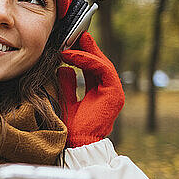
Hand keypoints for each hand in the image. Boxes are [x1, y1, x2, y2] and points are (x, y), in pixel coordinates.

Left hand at [57, 33, 123, 147]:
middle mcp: (109, 90)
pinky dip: (87, 60)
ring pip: (102, 63)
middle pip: (99, 63)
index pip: (93, 68)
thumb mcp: (66, 100)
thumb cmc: (72, 127)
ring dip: (86, 51)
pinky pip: (102, 69)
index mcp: (100, 92)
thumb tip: (64, 69)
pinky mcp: (114, 93)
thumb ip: (68, 85)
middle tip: (74, 34)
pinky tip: (71, 55)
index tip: (69, 43)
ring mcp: (114, 92)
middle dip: (87, 47)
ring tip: (71, 41)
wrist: (78, 144)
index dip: (82, 54)